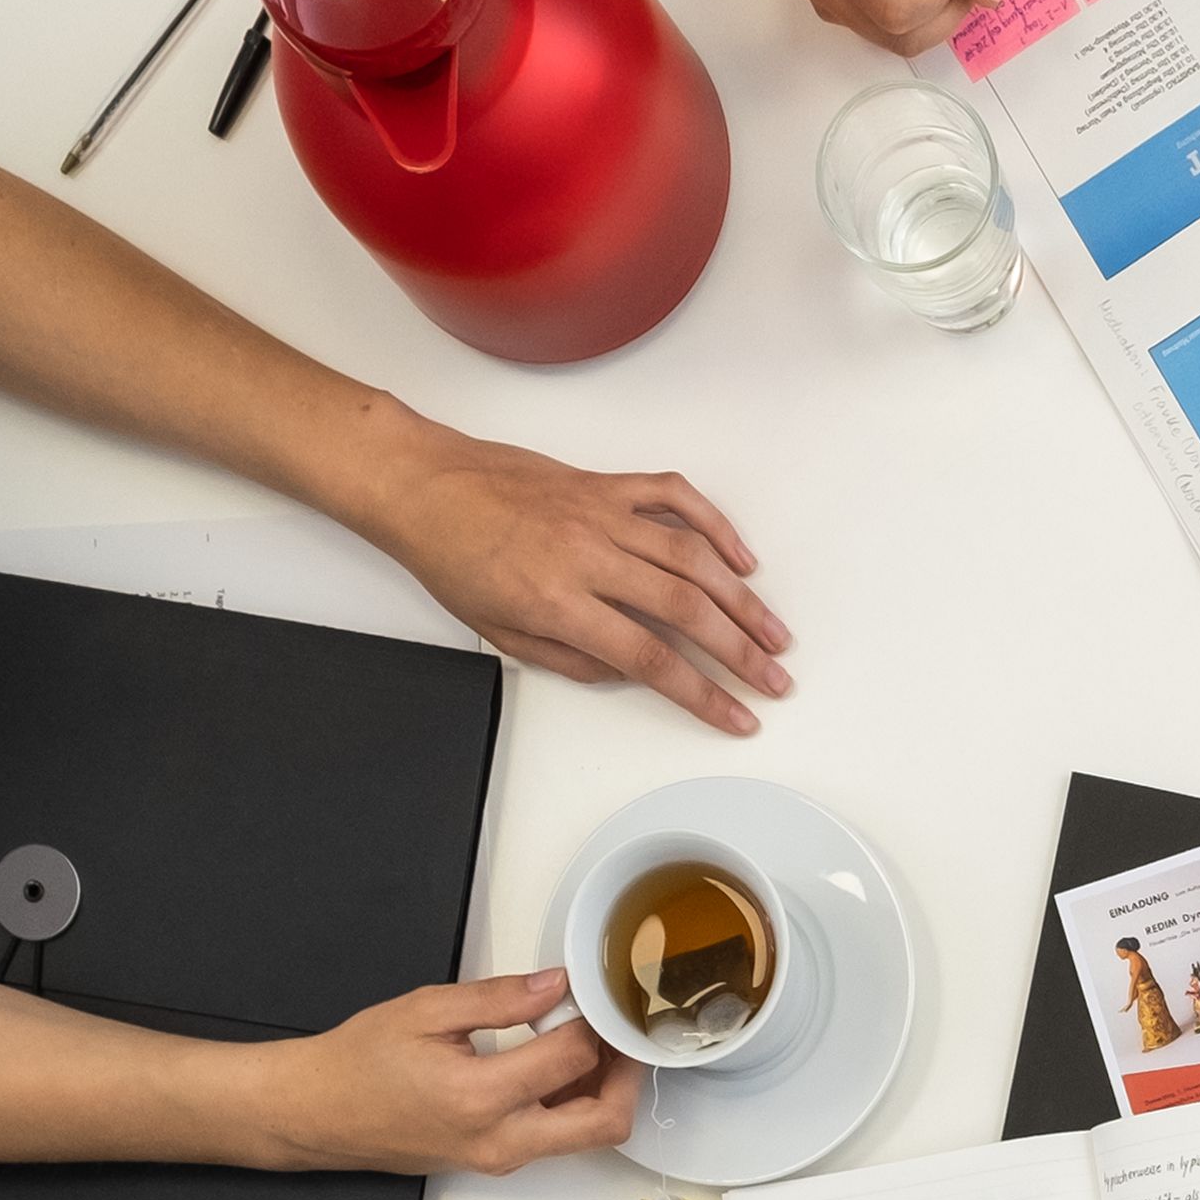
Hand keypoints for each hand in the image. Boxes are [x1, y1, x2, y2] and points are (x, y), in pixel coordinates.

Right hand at [232, 969, 640, 1173]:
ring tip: (589, 1042)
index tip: (592, 996)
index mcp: (480, 1097)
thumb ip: (500, 998)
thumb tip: (557, 985)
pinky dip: (571, 1104)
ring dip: (602, 1090)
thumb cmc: (357, 1063)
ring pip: (584, 1136)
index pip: (574, 1058)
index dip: (594, 1021)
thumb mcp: (427, 1010)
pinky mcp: (493, 1162)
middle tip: (621, 1033)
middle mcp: (497, 1139)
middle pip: (604, 1122)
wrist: (312, 1112)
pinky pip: (554, 1139)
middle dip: (626, 1075)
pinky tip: (556, 1064)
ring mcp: (497, 1158)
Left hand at [349, 413, 792, 733]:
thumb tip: (629, 673)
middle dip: (742, 652)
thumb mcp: (497, 631)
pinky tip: (741, 558)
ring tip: (773, 632)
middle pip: (687, 610)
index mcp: (558, 601)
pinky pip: (676, 499)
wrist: (424, 486)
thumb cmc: (451, 556)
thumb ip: (569, 659)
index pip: (650, 658)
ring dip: (743, 600)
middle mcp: (589, 556)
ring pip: (694, 558)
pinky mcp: (607, 484)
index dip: (702, 693)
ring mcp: (603, 515)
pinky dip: (716, 527)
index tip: (737, 715)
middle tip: (775, 678)